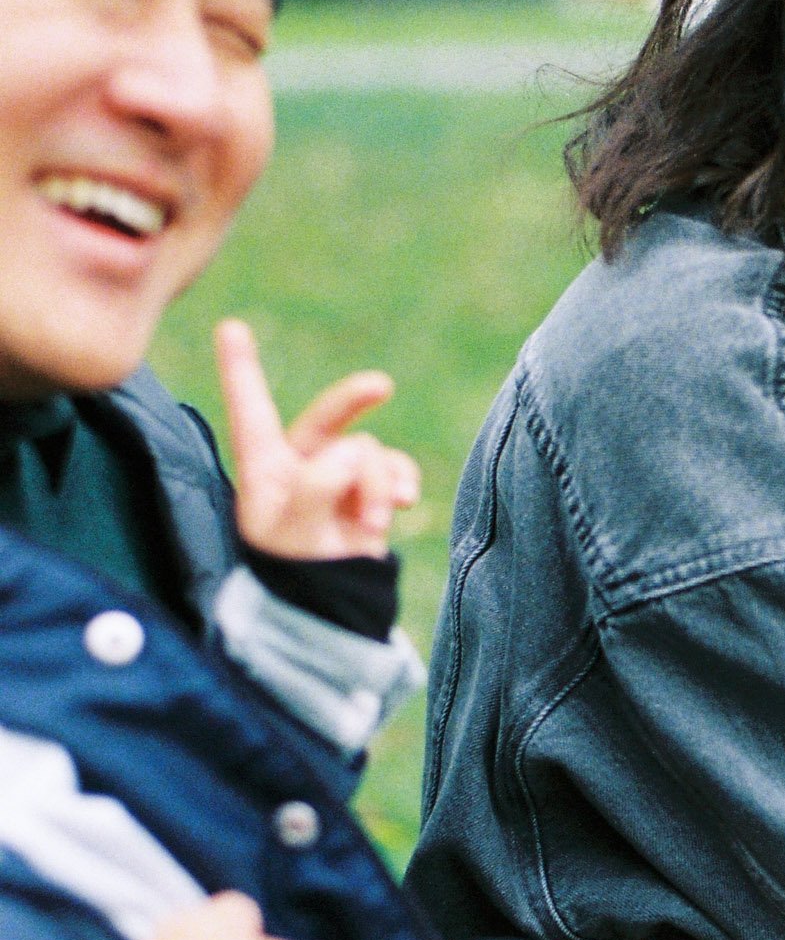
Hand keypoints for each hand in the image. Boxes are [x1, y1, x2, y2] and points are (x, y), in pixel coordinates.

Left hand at [215, 318, 420, 559]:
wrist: (331, 613)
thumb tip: (355, 454)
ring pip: (370, 453)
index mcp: (264, 470)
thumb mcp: (295, 531)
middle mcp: (299, 469)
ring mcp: (336, 482)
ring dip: (381, 482)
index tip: (230, 326)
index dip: (241, 368)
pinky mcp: (366, 496)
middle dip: (353, 401)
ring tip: (375, 521)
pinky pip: (394, 469)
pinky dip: (400, 483)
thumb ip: (318, 486)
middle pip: (326, 418)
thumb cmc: (296, 574)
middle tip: (381, 387)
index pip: (250, 410)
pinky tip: (401, 505)